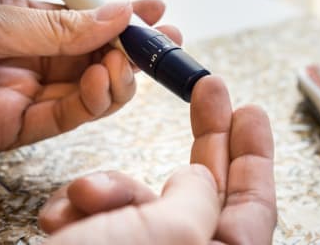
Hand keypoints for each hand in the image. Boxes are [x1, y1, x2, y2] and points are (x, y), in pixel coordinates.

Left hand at [0, 0, 181, 150]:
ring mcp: (36, 94)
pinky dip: (93, 101)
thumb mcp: (6, 18)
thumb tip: (118, 15)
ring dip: (120, 80)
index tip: (156, 12)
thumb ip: (61, 25)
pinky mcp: (23, 126)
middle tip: (164, 44)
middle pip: (104, 61)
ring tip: (124, 62)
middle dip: (138, 54)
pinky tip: (101, 79)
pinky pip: (69, 117)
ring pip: (96, 94)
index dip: (126, 20)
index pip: (92, 25)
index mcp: (35, 26)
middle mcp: (41, 61)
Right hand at [38, 76, 276, 244]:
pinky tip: (64, 215)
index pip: (254, 205)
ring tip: (84, 194)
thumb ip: (199, 199)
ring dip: (114, 187)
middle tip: (209, 89)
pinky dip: (88, 209)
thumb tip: (198, 178)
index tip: (250, 112)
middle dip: (208, 137)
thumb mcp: (170, 234)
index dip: (255, 154)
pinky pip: (110, 220)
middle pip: (209, 192)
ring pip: (148, 202)